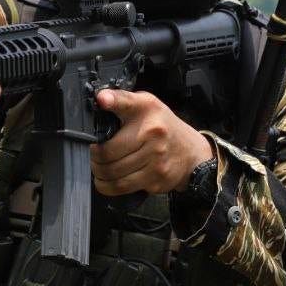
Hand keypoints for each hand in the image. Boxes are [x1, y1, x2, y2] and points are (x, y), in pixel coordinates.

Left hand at [90, 89, 214, 195]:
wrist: (191, 153)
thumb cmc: (162, 128)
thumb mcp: (146, 105)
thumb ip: (122, 101)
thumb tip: (99, 99)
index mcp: (147, 110)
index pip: (126, 102)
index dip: (111, 100)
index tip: (102, 99)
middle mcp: (153, 134)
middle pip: (108, 152)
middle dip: (94, 157)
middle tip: (94, 155)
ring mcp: (156, 159)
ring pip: (113, 172)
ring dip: (99, 173)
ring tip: (99, 168)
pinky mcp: (155, 179)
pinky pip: (122, 187)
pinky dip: (108, 186)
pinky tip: (107, 180)